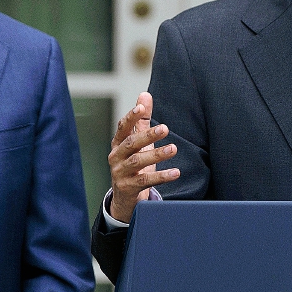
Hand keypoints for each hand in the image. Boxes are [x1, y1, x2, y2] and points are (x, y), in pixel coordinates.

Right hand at [107, 92, 179, 222]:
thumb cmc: (133, 164)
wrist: (124, 196)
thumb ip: (141, 120)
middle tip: (165, 128)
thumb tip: (145, 94)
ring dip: (156, 155)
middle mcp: (116, 157)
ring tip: (173, 149)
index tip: (141, 108)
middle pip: (131, 144)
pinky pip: (145, 181)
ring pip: (138, 162)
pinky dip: (161, 176)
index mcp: (118, 143)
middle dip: (147, 135)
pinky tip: (175, 172)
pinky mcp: (128, 188)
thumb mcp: (138, 143)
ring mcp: (120, 173)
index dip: (131, 117)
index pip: (123, 127)